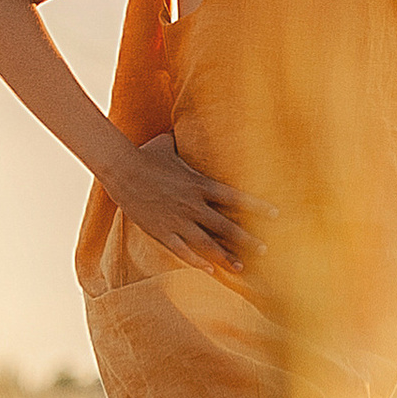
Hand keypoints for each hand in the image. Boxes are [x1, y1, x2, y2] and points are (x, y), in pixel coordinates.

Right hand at [108, 132, 266, 276]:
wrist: (121, 169)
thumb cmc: (146, 154)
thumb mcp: (169, 144)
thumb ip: (184, 141)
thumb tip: (189, 127)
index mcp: (199, 184)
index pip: (235, 197)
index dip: (257, 207)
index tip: (275, 214)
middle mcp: (192, 204)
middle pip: (226, 225)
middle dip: (246, 238)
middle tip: (264, 249)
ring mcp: (177, 220)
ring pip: (207, 243)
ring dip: (225, 256)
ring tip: (241, 267)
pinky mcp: (161, 231)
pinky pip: (182, 250)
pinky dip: (196, 261)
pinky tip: (209, 270)